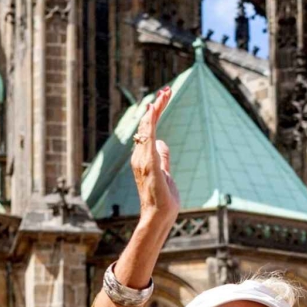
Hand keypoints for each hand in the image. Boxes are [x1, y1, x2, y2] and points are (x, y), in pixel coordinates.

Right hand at [130, 88, 179, 234]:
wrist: (159, 216)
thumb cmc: (162, 199)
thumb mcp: (166, 172)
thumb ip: (163, 157)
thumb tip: (162, 142)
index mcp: (143, 157)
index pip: (149, 130)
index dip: (156, 113)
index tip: (165, 97)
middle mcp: (139, 156)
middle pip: (147, 125)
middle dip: (157, 106)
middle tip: (167, 89)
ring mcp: (142, 159)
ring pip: (147, 128)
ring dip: (155, 109)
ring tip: (164, 93)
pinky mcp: (149, 164)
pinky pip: (148, 139)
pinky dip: (150, 123)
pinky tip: (153, 109)